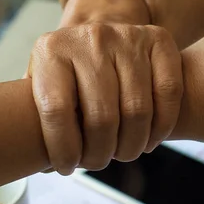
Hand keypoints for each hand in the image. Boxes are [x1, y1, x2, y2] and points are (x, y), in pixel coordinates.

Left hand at [28, 23, 182, 174]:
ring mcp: (127, 35)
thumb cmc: (70, 75)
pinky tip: (149, 139)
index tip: (67, 167)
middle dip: (100, 153)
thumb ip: (35, 118)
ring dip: (131, 145)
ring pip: (136, 110)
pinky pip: (168, 92)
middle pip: (101, 116)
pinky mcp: (158, 38)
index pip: (56, 110)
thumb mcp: (44, 85)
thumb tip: (34, 163)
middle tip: (98, 163)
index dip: (64, 149)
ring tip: (123, 153)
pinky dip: (162, 126)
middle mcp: (90, 37)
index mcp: (52, 50)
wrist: (103, 41)